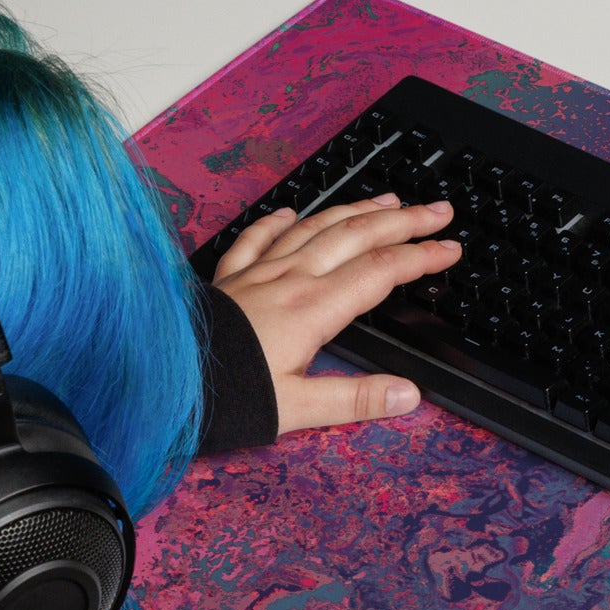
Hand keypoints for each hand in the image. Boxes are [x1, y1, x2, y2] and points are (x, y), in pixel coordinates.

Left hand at [213, 193, 461, 434]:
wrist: (158, 383)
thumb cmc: (226, 397)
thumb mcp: (296, 409)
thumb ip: (356, 399)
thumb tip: (409, 394)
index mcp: (313, 309)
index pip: (381, 272)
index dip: (421, 257)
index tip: (451, 249)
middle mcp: (289, 281)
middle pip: (357, 237)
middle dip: (404, 220)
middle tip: (439, 209)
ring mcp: (258, 275)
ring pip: (315, 228)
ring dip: (356, 210)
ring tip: (388, 200)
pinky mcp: (229, 281)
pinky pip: (257, 239)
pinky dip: (279, 220)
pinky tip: (292, 210)